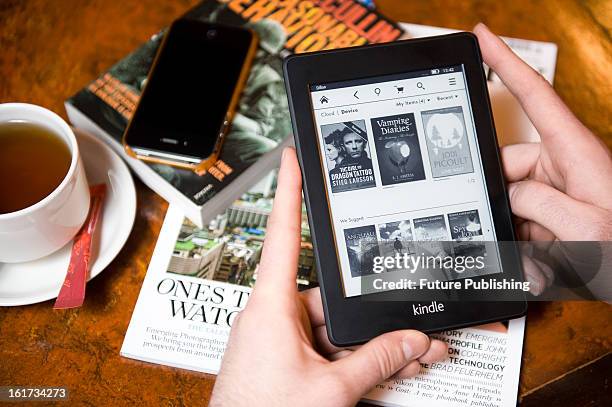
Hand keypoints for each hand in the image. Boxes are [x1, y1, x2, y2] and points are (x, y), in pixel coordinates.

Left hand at [210, 148, 447, 406]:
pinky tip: (381, 369)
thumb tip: (411, 341)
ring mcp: (278, 339)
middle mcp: (272, 316)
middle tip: (412, 329)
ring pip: (334, 328)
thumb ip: (376, 361)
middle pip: (333, 298)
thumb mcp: (330, 389)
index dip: (289, 190)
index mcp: (271, 306)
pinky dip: (352, 358)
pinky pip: (325, 348)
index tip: (292, 158)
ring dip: (369, 344)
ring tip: (406, 357)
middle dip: (372, 315)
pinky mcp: (283, 359)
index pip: (283, 233)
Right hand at [474, 24, 611, 293]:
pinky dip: (525, 247)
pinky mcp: (554, 213)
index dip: (505, 62)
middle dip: (500, 200)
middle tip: (514, 231)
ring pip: (510, 200)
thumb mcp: (583, 226)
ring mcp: (557, 190)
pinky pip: (523, 222)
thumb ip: (537, 202)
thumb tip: (508, 191)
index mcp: (573, 151)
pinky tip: (542, 265)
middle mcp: (562, 165)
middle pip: (506, 165)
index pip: (534, 95)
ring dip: (516, 232)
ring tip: (541, 258)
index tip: (483, 37)